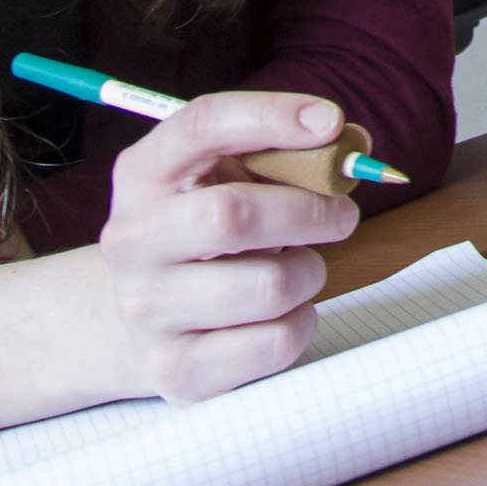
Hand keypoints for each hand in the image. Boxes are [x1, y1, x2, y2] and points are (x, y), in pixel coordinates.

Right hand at [96, 91, 358, 404]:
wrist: (134, 321)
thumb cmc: (201, 235)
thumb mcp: (222, 180)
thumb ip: (282, 154)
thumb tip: (355, 147)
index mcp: (142, 174)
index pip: (201, 126)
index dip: (271, 116)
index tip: (330, 121)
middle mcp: (132, 240)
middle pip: (231, 215)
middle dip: (308, 211)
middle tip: (341, 215)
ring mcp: (147, 310)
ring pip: (268, 286)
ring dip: (310, 272)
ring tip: (303, 268)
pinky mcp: (178, 369)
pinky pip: (275, 342)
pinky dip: (302, 321)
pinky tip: (285, 312)